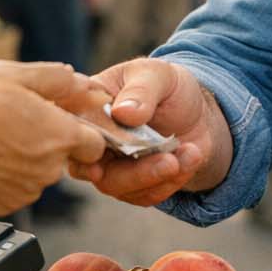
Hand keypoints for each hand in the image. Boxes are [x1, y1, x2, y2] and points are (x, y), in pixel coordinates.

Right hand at [0, 60, 106, 214]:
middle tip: (16, 122)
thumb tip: (79, 80)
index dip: (81, 130)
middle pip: (62, 156)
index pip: (96, 143)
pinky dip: (3, 176)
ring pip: (36, 173)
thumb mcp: (16, 74)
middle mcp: (51, 168)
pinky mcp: (3, 205)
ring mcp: (27, 190)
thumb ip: (54, 77)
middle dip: (46, 141)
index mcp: (63, 135)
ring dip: (23, 158)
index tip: (62, 120)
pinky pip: (12, 189)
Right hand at [69, 58, 229, 206]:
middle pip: (92, 167)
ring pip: (117, 186)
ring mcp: (108, 165)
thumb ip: (141, 90)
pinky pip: (142, 195)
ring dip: (157, 177)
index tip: (99, 166)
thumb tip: (122, 112)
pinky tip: (190, 160)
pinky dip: (170, 182)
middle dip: (134, 171)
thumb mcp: (158, 75)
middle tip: (170, 162)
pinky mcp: (130, 184)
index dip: (82, 148)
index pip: (72, 129)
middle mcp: (92, 138)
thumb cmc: (169, 86)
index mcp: (86, 105)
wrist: (198, 114)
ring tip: (191, 154)